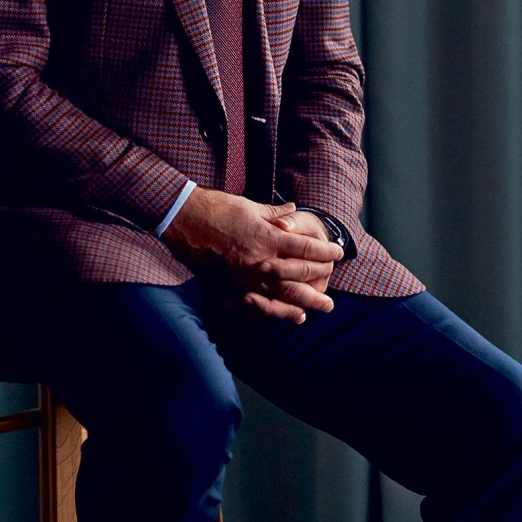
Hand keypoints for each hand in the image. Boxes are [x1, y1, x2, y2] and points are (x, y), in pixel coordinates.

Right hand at [162, 190, 341, 322]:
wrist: (184, 220)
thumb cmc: (217, 208)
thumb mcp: (250, 206)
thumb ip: (274, 213)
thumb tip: (293, 211)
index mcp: (267, 236)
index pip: (305, 248)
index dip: (325, 251)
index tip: (337, 253)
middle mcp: (260, 260)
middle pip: (298, 276)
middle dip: (320, 281)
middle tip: (335, 289)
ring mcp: (245, 276)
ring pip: (282, 295)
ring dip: (304, 303)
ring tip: (321, 308)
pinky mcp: (230, 284)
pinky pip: (258, 303)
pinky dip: (277, 311)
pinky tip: (291, 315)